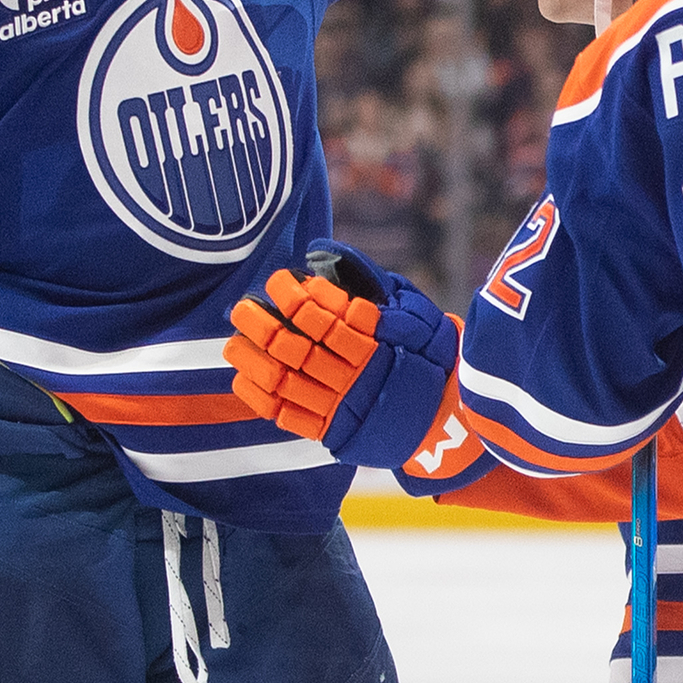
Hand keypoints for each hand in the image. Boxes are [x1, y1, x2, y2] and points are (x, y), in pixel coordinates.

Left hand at [226, 240, 462, 469]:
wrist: (445, 419)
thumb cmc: (427, 356)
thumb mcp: (413, 311)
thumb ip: (374, 283)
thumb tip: (326, 251)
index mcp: (373, 344)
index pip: (322, 316)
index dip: (293, 296)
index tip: (279, 281)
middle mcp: (354, 376)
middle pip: (294, 347)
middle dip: (261, 324)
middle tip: (243, 307)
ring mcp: (341, 406)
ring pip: (283, 380)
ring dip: (253, 358)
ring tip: (236, 339)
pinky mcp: (332, 431)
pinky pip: (286, 415)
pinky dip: (259, 397)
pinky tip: (244, 377)